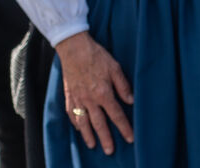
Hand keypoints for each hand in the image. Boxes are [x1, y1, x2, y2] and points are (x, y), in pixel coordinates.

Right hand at [55, 32, 134, 153]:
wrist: (74, 48)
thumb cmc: (96, 56)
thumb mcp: (115, 67)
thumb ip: (123, 85)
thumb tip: (131, 100)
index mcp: (103, 93)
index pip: (116, 115)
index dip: (124, 128)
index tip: (130, 138)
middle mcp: (90, 100)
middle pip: (99, 123)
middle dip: (105, 138)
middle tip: (109, 151)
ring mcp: (78, 99)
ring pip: (83, 122)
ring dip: (88, 135)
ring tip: (93, 145)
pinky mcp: (69, 96)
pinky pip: (72, 114)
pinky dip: (75, 124)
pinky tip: (79, 129)